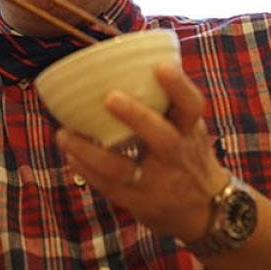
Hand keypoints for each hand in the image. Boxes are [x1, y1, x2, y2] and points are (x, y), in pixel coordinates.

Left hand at [56, 64, 229, 241]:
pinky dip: (87, 170)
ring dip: (90, 151)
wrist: (207, 211)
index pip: (192, 106)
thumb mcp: (189, 128)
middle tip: (110, 96)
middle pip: (161, 136)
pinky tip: (70, 154)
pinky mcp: (138, 202)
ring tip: (64, 134)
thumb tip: (135, 58)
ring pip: (123, 169)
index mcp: (189, 131)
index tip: (162, 66)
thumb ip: (167, 102)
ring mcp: (157, 183)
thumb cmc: (189, 156)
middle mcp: (176, 156)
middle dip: (137, 116)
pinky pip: (108, 186)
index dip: (179, 86)